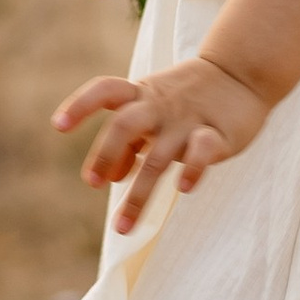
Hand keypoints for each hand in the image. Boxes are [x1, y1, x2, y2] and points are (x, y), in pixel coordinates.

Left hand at [52, 55, 269, 225]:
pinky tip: (183, 189)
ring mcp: (188, 120)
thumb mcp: (153, 107)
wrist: (241, 71)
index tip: (58, 126)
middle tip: (92, 184)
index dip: (80, 105)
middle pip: (124, 125)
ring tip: (122, 228)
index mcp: (141, 95)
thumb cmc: (188, 97)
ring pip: (158, 156)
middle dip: (104, 155)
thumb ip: (130, 139)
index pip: (105, 90)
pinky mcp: (219, 133)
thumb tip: (112, 176)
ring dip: (138, 194)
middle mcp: (160, 106)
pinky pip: (203, 150)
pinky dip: (193, 169)